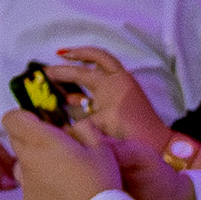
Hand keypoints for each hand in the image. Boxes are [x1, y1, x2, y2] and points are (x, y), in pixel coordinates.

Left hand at [6, 108, 124, 199]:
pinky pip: (29, 192)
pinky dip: (41, 191)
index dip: (23, 118)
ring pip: (22, 168)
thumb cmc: (101, 184)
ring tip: (60, 176)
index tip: (39, 122)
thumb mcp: (101, 148)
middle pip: (16, 142)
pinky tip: (62, 198)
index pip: (12, 119)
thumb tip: (75, 126)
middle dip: (31, 140)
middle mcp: (28, 162)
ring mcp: (25, 187)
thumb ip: (84, 130)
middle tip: (57, 149)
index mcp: (43, 142)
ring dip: (35, 166)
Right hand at [47, 45, 171, 169]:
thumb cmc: (128, 134)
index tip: (44, 74)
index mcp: (111, 82)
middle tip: (59, 56)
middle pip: (96, 58)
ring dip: (87, 61)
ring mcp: (125, 84)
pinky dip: (95, 77)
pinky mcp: (128, 93)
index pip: (80, 72)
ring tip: (69, 62)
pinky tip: (80, 89)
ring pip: (104, 63)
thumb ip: (76, 117)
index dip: (60, 73)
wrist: (156, 144)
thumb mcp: (97, 126)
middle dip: (77, 55)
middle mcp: (119, 78)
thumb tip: (59, 110)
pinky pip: (108, 77)